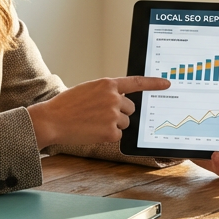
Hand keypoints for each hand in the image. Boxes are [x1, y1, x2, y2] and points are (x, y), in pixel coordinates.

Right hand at [28, 76, 170, 150]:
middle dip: (119, 112)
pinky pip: (118, 136)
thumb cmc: (67, 105)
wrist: (52, 120)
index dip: (154, 83)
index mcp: (108, 84)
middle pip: (130, 108)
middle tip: (99, 114)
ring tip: (93, 122)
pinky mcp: (110, 132)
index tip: (167, 83)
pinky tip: (93, 131)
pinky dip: (108, 136)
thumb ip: (107, 92)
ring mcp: (113, 115)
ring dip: (113, 124)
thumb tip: (122, 101)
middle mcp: (113, 98)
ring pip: (125, 123)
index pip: (137, 82)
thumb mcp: (89, 90)